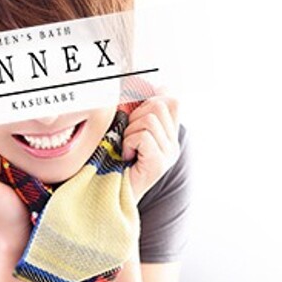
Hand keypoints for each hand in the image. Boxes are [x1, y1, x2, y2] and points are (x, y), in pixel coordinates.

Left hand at [121, 85, 180, 203]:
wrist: (108, 197)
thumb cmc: (113, 163)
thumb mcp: (125, 131)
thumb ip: (134, 112)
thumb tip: (137, 84)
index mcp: (168, 133)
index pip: (170, 98)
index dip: (150, 98)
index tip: (132, 115)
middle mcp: (173, 142)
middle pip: (159, 103)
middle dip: (135, 117)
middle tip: (127, 139)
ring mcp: (169, 153)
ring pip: (149, 119)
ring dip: (129, 132)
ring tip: (126, 149)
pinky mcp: (160, 164)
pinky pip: (143, 136)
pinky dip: (129, 143)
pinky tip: (126, 157)